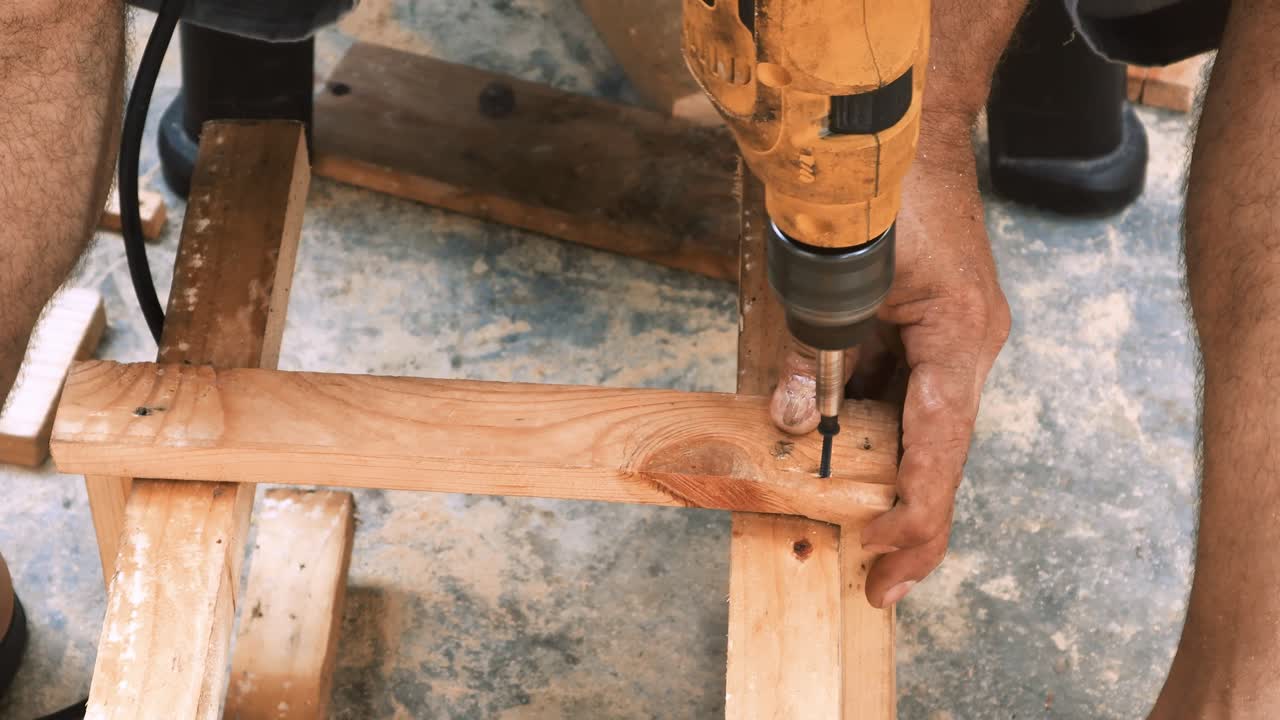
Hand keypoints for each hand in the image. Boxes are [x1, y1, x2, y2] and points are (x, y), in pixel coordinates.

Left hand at [769, 141, 1010, 608]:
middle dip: (906, 518)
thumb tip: (787, 420)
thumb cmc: (881, 192)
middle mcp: (964, 350)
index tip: (883, 557)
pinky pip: (897, 395)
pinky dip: (869, 431)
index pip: (940, 448)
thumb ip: (811, 350)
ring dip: (882, 479)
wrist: (902, 130)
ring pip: (915, 429)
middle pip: (936, 453)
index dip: (914, 513)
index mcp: (959, 341)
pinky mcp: (922, 331)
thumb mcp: (835, 276)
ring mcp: (946, 341)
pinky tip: (837, 461)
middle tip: (877, 583)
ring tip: (857, 538)